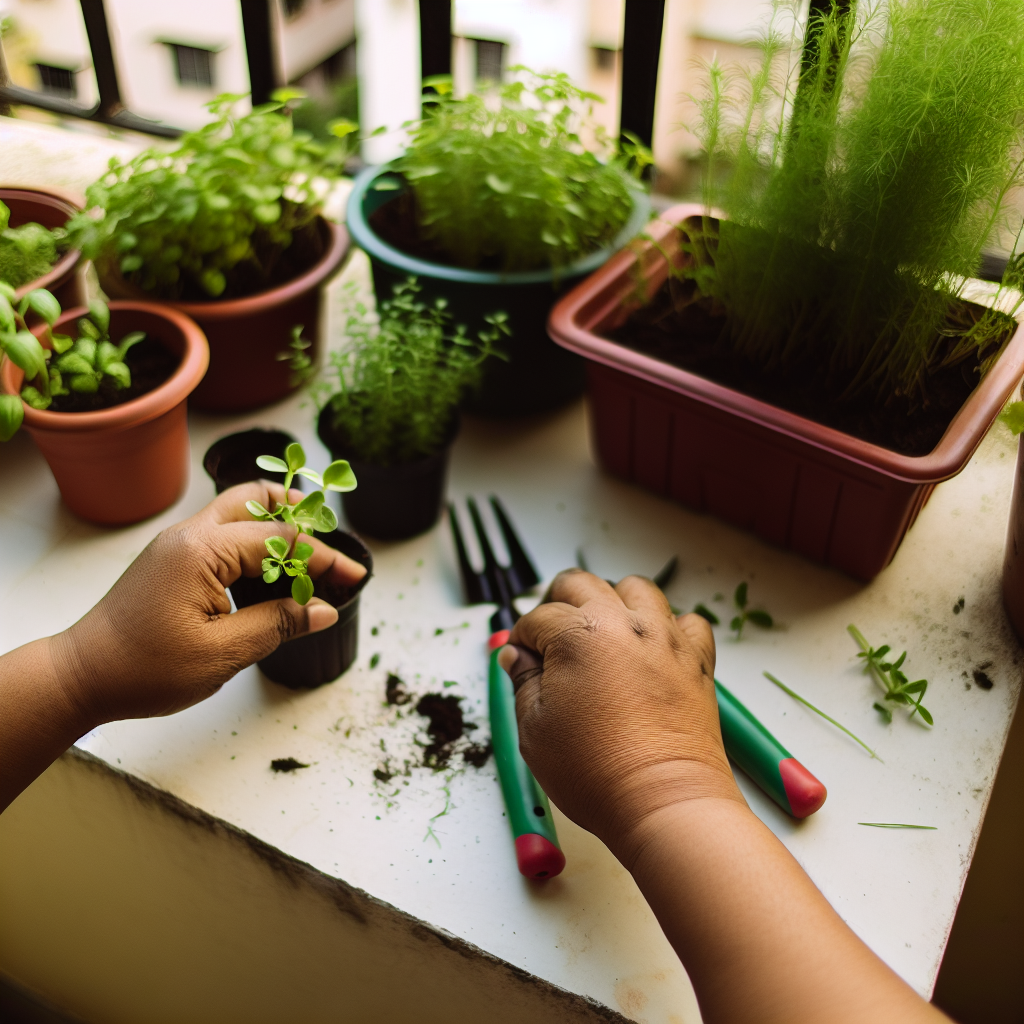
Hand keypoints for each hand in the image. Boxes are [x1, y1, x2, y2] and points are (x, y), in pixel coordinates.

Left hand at [49, 482, 366, 726]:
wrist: (80, 676)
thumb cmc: (143, 669)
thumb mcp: (222, 653)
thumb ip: (278, 624)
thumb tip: (324, 610)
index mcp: (201, 551)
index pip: (281, 540)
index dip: (324, 557)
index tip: (356, 576)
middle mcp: (189, 535)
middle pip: (256, 498)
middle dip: (300, 511)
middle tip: (332, 537)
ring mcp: (177, 544)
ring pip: (238, 511)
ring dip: (277, 523)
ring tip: (310, 550)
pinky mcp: (172, 560)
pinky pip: (222, 533)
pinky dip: (255, 540)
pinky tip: (271, 567)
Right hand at [499, 569, 742, 864]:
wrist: (663, 802)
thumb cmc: (596, 772)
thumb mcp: (535, 730)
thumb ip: (522, 682)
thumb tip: (516, 657)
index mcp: (578, 635)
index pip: (538, 618)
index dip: (522, 639)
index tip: (520, 659)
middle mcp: (623, 624)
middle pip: (582, 584)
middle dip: (558, 602)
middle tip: (550, 634)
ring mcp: (664, 638)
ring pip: (637, 589)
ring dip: (614, 600)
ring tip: (602, 631)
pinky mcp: (696, 660)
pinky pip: (688, 621)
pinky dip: (669, 626)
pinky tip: (653, 648)